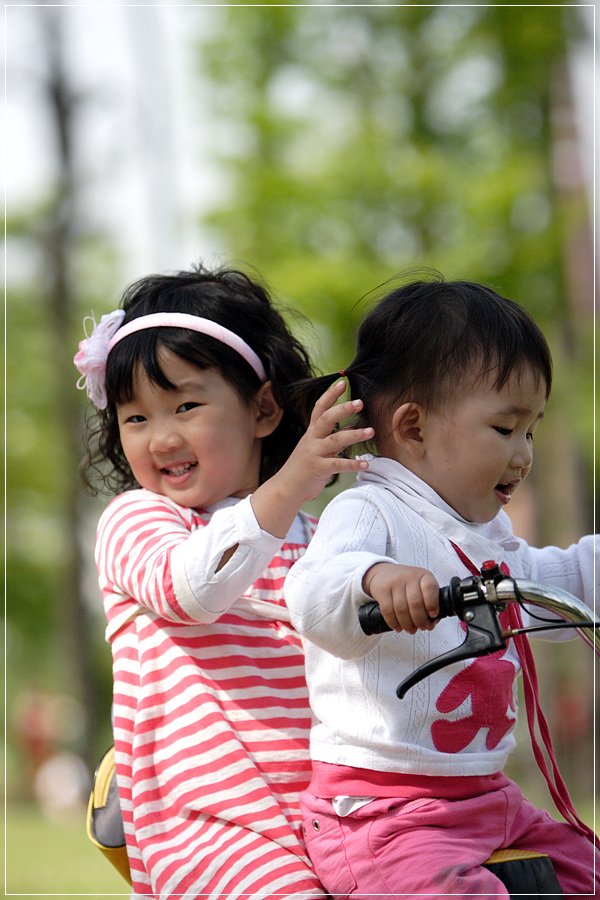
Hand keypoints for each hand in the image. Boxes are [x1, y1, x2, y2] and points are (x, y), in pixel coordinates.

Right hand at [281, 379, 373, 501]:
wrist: (285, 488)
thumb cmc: (303, 467)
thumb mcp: (316, 448)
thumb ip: (333, 437)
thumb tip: (354, 427)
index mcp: (311, 433)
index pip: (319, 408)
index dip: (330, 395)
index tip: (343, 382)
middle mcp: (312, 440)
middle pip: (326, 419)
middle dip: (343, 409)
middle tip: (360, 403)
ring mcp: (314, 454)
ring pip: (335, 440)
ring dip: (354, 435)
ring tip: (371, 431)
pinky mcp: (318, 469)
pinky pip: (337, 464)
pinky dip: (352, 463)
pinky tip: (366, 464)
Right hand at [362, 562, 439, 633]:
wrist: (384, 574)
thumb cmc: (407, 584)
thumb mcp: (421, 587)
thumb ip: (429, 605)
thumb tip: (430, 624)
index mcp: (423, 576)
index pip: (430, 588)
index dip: (432, 604)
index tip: (433, 615)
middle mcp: (409, 577)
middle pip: (415, 603)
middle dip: (420, 620)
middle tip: (421, 627)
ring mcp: (395, 582)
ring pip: (401, 609)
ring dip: (407, 624)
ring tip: (410, 629)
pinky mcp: (382, 590)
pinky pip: (388, 611)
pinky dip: (393, 622)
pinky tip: (397, 626)